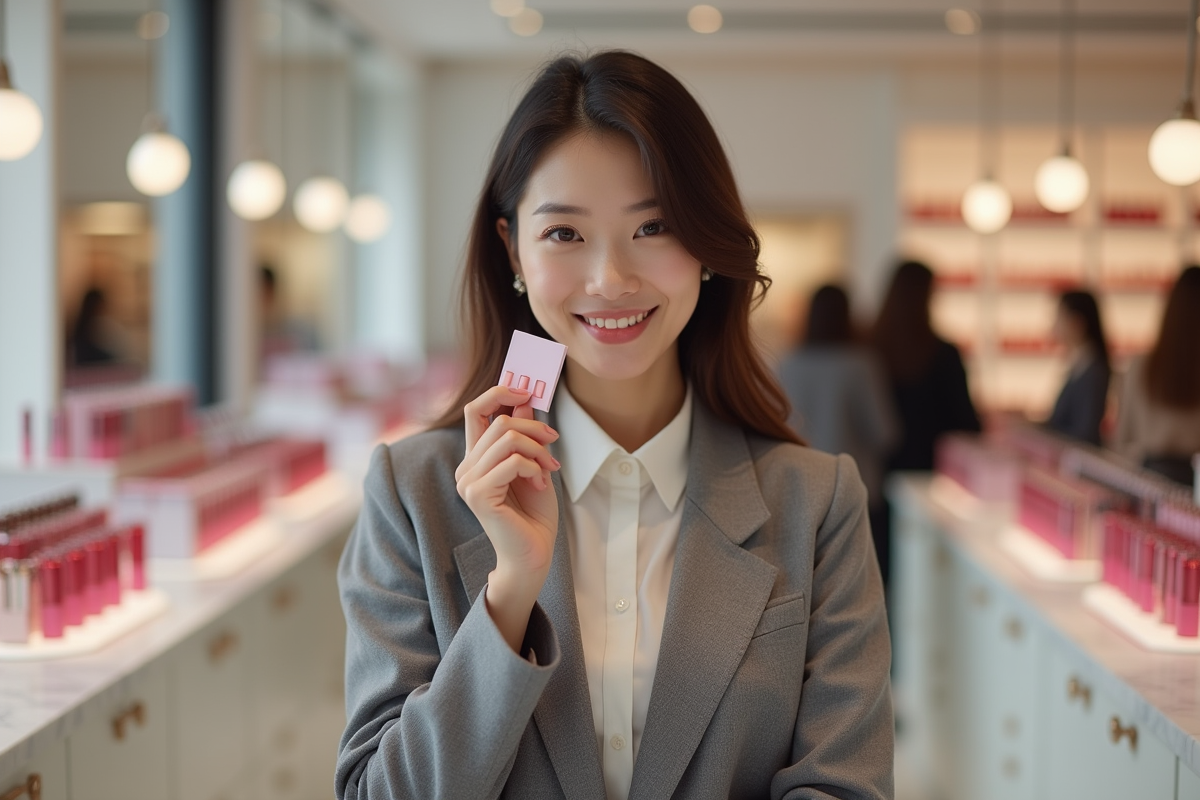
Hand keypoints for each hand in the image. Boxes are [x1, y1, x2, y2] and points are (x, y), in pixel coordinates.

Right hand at [455, 385, 560, 649]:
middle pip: (499, 421)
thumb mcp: (534, 464)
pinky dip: (533, 467)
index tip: (527, 391)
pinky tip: (540, 484)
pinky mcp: (478, 495)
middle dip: (534, 427)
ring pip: (507, 438)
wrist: (534, 554)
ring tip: (548, 470)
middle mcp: (466, 468)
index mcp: (476, 458)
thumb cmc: (534, 514)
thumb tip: (526, 399)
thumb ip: (525, 434)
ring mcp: (468, 482)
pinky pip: (511, 462)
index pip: (476, 410)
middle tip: (554, 441)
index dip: (500, 392)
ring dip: (537, 450)